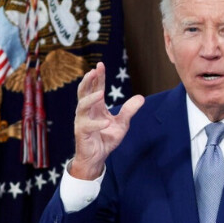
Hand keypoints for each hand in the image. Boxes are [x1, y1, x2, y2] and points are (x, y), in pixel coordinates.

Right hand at [71, 62, 144, 179]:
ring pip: (82, 106)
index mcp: (96, 107)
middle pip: (84, 92)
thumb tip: (141, 97)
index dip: (98, 77)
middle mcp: (87, 111)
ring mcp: (82, 121)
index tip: (100, 65)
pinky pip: (88, 126)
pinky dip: (97, 123)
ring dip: (91, 99)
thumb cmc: (106, 138)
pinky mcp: (81, 133)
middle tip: (93, 71)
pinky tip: (106, 122)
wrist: (97, 157)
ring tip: (100, 94)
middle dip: (88, 81)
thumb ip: (129, 111)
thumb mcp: (122, 124)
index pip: (96, 88)